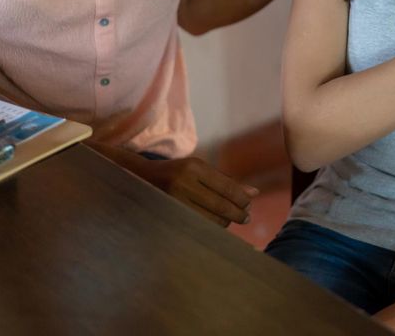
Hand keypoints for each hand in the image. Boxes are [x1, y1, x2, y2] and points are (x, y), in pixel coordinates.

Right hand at [137, 156, 258, 226]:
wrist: (140, 178)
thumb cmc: (178, 173)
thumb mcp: (200, 170)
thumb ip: (226, 181)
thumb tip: (254, 193)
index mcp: (194, 167)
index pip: (226, 187)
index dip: (241, 200)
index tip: (249, 207)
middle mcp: (183, 182)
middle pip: (219, 205)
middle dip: (236, 214)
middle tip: (246, 218)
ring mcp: (173, 199)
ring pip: (208, 219)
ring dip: (224, 222)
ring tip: (229, 221)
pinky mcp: (167, 214)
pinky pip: (195, 226)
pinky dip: (209, 228)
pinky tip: (214, 226)